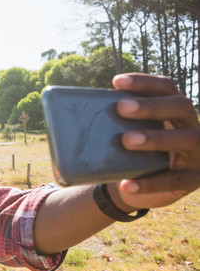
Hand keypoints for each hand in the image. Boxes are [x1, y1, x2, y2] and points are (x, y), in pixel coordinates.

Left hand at [111, 73, 199, 208]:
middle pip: (180, 106)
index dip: (144, 82)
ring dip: (154, 138)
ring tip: (126, 140)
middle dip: (150, 106)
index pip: (166, 87)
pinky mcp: (193, 179)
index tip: (117, 82)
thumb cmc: (133, 154)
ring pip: (184, 139)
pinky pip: (172, 180)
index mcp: (175, 110)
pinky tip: (127, 184)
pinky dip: (148, 183)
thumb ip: (116, 121)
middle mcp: (192, 126)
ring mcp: (197, 153)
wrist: (140, 189)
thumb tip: (81, 109)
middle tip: (121, 108)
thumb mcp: (128, 134)